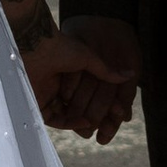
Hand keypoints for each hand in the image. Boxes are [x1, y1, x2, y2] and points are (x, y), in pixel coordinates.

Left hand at [19, 30, 137, 142]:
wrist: (36, 43)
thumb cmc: (60, 45)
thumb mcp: (88, 57)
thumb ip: (106, 70)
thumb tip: (130, 75)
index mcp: (67, 75)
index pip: (85, 95)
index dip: (101, 102)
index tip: (116, 107)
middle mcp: (57, 87)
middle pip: (76, 108)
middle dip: (93, 115)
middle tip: (109, 122)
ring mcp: (47, 96)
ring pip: (66, 115)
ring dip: (82, 121)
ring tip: (99, 122)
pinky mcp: (38, 104)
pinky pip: (54, 119)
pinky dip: (69, 123)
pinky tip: (84, 121)